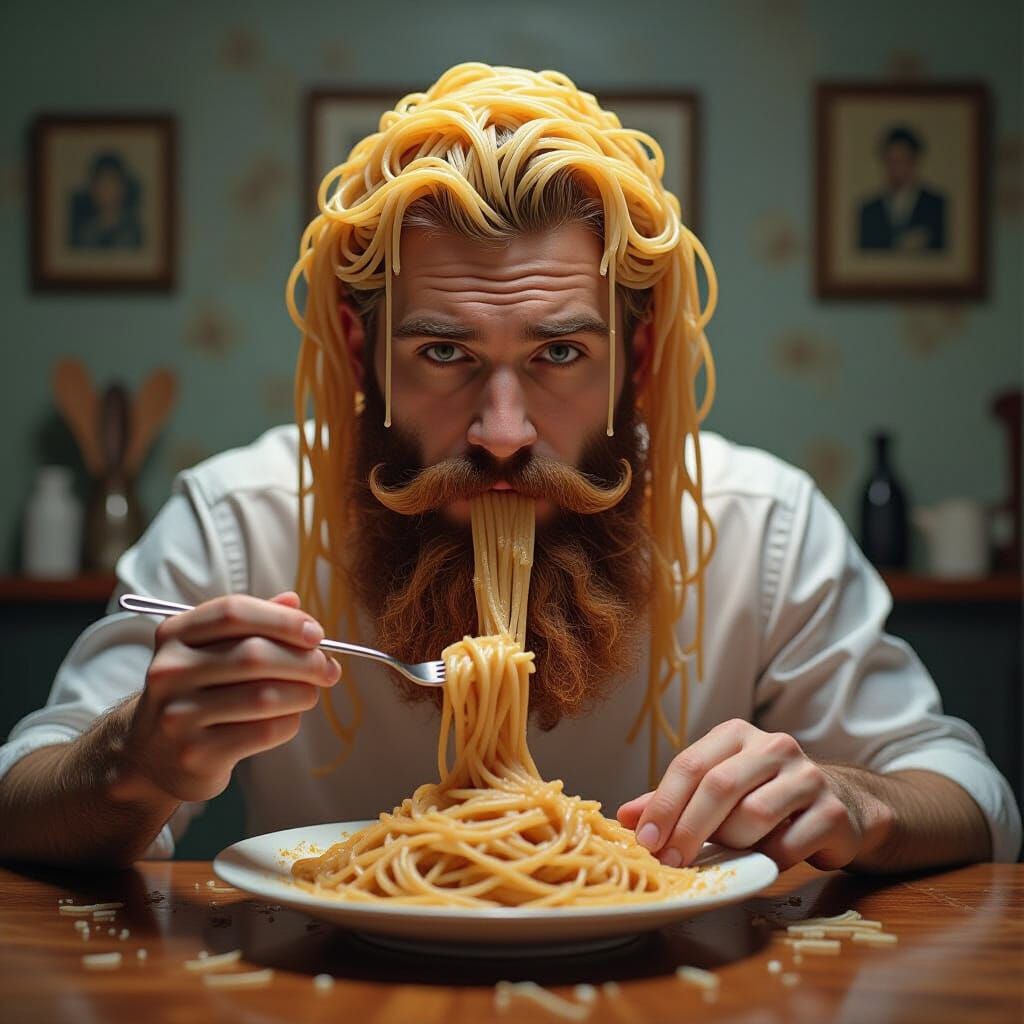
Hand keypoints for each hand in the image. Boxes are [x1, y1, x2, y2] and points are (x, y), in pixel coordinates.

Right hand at [118, 592, 338, 803]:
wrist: (153, 755)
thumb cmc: (197, 691)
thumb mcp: (212, 650)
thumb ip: (251, 623)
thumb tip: (294, 601)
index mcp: (174, 634)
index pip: (234, 612)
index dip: (283, 620)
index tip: (316, 633)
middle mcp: (170, 670)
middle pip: (254, 655)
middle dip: (304, 660)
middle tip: (328, 668)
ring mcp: (178, 715)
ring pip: (264, 696)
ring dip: (302, 693)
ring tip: (311, 693)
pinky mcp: (196, 753)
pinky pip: (264, 731)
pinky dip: (290, 722)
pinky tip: (290, 718)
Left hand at [616, 719, 889, 870]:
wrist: (840, 806)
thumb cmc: (764, 797)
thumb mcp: (715, 791)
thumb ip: (672, 800)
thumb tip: (625, 817)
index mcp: (736, 734)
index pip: (689, 765)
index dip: (663, 804)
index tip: (646, 840)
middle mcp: (772, 745)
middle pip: (718, 787)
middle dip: (688, 828)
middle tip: (670, 860)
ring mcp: (806, 775)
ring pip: (753, 815)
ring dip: (733, 842)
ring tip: (731, 850)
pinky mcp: (832, 810)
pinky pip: (787, 844)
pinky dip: (767, 859)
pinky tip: (765, 857)